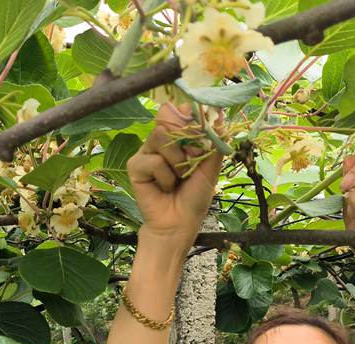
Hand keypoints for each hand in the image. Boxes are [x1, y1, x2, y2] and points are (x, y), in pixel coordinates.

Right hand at [126, 102, 223, 247]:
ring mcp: (146, 150)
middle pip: (168, 117)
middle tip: (192, 162)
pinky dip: (165, 177)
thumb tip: (220, 117)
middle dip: (186, 141)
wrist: (180, 222)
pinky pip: (153, 161)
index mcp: (178, 136)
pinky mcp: (135, 165)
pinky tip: (164, 188)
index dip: (191, 116)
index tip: (201, 138)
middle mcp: (161, 139)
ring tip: (178, 179)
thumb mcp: (210, 168)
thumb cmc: (194, 196)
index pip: (181, 109)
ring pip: (161, 136)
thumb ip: (213, 143)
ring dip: (176, 161)